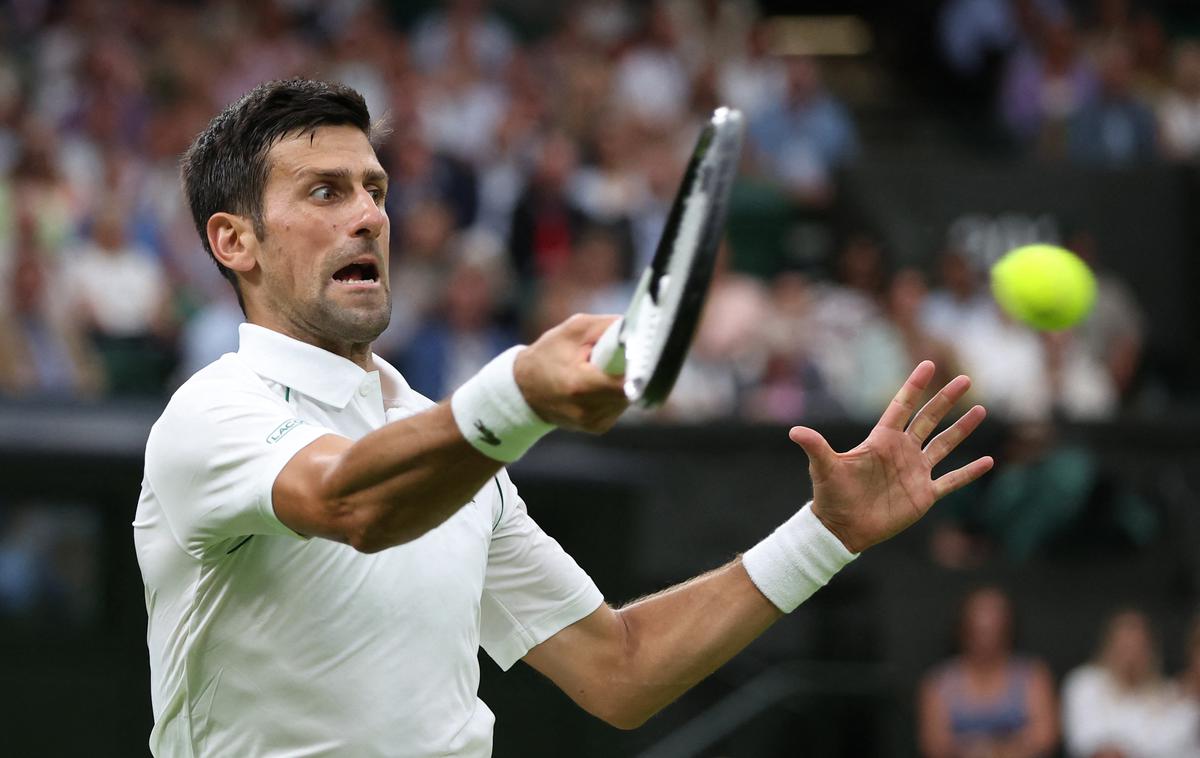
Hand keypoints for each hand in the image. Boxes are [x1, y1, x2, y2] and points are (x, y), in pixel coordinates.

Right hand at [515, 314, 629, 432]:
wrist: (524, 390)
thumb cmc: (547, 355)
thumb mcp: (573, 330)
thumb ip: (607, 326)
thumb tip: (639, 327)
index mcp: (580, 385)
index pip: (628, 382)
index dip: (638, 365)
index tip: (638, 351)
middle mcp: (589, 410)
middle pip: (632, 387)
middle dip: (628, 370)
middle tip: (612, 358)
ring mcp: (594, 423)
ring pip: (628, 397)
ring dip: (621, 381)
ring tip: (599, 372)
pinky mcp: (598, 428)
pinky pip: (619, 405)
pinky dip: (614, 392)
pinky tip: (597, 385)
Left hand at [793, 361, 992, 552]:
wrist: (841, 528)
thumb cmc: (831, 495)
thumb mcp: (824, 468)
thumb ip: (815, 447)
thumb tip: (794, 431)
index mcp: (881, 440)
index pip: (901, 406)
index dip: (914, 386)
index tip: (928, 364)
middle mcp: (902, 451)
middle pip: (928, 419)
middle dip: (946, 400)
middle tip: (966, 379)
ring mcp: (915, 472)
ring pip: (945, 445)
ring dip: (963, 429)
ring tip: (981, 410)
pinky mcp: (924, 495)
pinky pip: (952, 480)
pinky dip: (970, 472)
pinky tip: (989, 462)